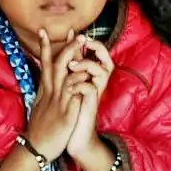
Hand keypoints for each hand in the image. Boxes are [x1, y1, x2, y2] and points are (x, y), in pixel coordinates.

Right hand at [23, 29, 85, 161]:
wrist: (34, 150)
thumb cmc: (38, 132)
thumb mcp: (38, 110)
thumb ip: (42, 95)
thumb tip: (43, 85)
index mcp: (44, 92)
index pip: (44, 65)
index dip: (45, 48)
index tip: (45, 32)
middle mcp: (50, 94)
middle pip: (56, 65)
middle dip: (66, 48)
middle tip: (76, 34)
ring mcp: (58, 103)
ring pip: (64, 75)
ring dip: (74, 58)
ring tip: (83, 45)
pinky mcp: (66, 114)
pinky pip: (73, 95)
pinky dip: (79, 83)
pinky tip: (87, 74)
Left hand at [65, 35, 113, 160]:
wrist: (73, 138)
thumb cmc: (70, 114)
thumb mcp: (68, 87)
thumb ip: (69, 69)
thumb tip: (64, 49)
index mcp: (89, 77)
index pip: (96, 53)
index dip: (88, 41)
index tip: (73, 32)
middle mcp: (95, 83)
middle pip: (106, 58)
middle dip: (95, 47)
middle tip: (82, 41)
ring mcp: (94, 94)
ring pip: (100, 70)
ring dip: (85, 64)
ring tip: (70, 66)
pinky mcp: (90, 105)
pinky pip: (90, 88)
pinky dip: (79, 84)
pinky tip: (69, 87)